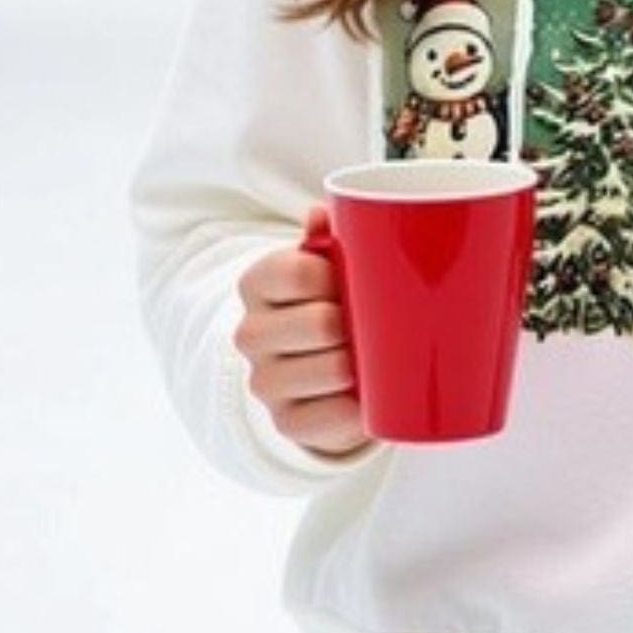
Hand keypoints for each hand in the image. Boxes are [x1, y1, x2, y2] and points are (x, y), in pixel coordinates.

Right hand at [234, 205, 370, 456]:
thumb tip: (320, 212)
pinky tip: (370, 397)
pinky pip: (327, 417)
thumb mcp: (329, 261)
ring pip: (330, 371)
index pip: (298, 273)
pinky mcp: (284, 421)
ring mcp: (264, 380)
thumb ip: (329, 234)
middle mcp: (250, 332)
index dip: (339, 277)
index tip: (362, 278)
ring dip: (363, 366)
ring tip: (380, 355)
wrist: (318, 363)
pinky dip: (356, 409)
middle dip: (359, 324)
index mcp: (258, 282)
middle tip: (383, 321)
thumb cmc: (332, 297)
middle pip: (320, 324)